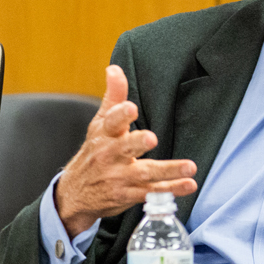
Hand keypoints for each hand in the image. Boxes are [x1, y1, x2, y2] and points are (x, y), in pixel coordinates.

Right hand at [54, 65, 196, 234]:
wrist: (75, 193)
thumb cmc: (94, 153)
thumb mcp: (99, 124)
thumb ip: (113, 96)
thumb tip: (114, 68)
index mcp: (104, 135)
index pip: (111, 121)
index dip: (120, 114)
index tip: (130, 108)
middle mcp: (110, 156)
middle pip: (124, 148)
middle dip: (137, 142)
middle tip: (151, 137)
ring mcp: (118, 177)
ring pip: (143, 173)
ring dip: (168, 171)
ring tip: (189, 167)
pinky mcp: (127, 195)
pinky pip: (151, 192)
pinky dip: (171, 190)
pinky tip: (188, 185)